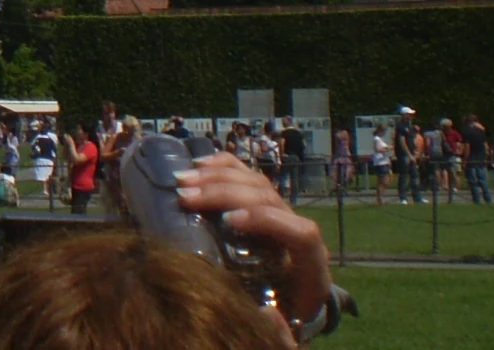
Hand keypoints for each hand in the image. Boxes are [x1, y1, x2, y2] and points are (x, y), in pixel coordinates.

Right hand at [178, 151, 332, 336]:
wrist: (295, 301)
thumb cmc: (287, 313)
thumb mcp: (288, 327)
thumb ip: (281, 329)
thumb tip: (266, 313)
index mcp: (311, 264)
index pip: (299, 231)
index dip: (266, 220)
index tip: (228, 221)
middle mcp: (298, 230)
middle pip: (268, 198)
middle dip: (225, 193)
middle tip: (185, 197)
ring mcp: (282, 212)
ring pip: (256, 181)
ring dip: (217, 177)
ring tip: (183, 182)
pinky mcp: (264, 203)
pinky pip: (248, 174)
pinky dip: (223, 165)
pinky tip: (198, 164)